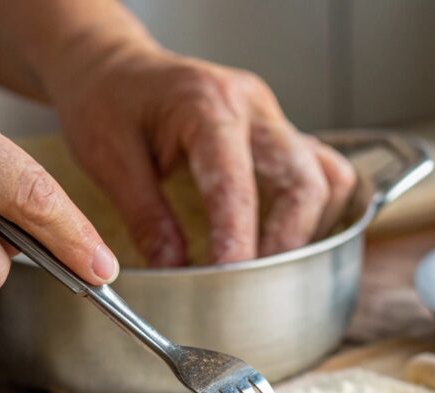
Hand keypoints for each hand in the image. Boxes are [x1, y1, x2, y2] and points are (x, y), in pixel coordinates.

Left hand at [46, 45, 356, 265]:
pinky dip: (315, 214)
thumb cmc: (107, 100)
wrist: (114, 66)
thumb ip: (147, 217)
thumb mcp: (109, 158)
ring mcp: (273, 120)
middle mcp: (252, 108)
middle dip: (287, 242)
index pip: (236, 182)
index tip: (232, 280)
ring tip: (274, 267)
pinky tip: (286, 241)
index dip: (239, 238)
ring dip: (309, 230)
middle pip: (304, 182)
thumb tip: (176, 272)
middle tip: (256, 284)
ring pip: (326, 179)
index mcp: (206, 104)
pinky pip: (323, 175)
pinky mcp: (280, 136)